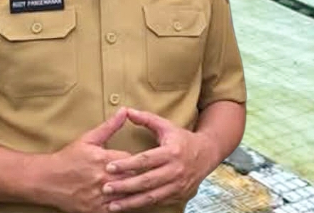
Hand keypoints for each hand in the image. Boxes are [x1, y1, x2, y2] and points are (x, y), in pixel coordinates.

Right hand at [41, 108, 132, 212]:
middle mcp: (103, 177)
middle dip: (133, 176)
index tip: (132, 161)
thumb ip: (109, 127)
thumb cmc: (68, 158)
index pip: (133, 160)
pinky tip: (118, 199)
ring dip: (129, 191)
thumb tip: (124, 111)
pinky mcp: (97, 209)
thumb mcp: (87, 139)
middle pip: (133, 178)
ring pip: (128, 195)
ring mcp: (100, 195)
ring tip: (126, 186)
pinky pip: (117, 209)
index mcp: (103, 158)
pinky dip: (120, 204)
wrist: (47, 179)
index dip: (134, 161)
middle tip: (132, 174)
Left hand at [100, 109, 216, 210]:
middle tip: (106, 188)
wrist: (207, 154)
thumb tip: (126, 110)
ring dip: (132, 201)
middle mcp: (176, 171)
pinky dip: (143, 205)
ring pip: (152, 196)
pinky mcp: (179, 195)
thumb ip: (145, 118)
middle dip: (125, 186)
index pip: (146, 160)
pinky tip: (128, 207)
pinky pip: (159, 202)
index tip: (109, 167)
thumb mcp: (165, 125)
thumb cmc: (181, 138)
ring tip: (112, 205)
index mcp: (171, 152)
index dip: (127, 164)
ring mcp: (179, 185)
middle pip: (147, 181)